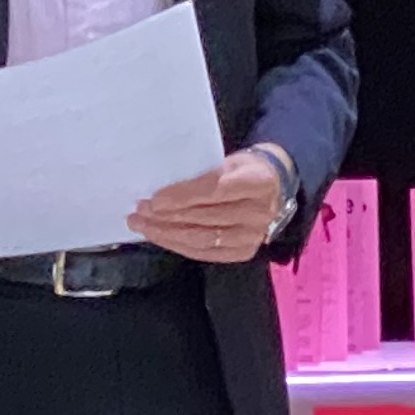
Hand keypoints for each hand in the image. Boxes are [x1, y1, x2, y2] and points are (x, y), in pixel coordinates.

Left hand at [129, 147, 291, 264]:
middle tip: (140, 212)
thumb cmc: (244, 170)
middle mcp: (259, 212)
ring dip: (167, 234)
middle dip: (167, 217)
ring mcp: (253, 236)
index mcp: (257, 181)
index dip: (182, 197)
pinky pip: (205, 253)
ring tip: (143, 225)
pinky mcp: (244, 252)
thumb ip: (201, 174)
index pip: (214, 191)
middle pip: (205, 218)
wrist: (274, 186)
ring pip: (202, 239)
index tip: (155, 199)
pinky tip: (161, 237)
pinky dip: (179, 245)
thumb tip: (160, 189)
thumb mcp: (229, 161)